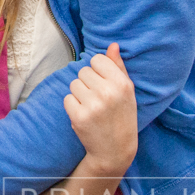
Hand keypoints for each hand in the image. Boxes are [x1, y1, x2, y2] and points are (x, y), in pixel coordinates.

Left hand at [64, 44, 137, 174]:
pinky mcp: (79, 117)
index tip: (104, 83)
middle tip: (98, 99)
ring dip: (80, 94)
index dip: (98, 71)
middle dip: (88, 83)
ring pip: (74, 84)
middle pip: (83, 71)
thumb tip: (112, 45)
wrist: (115, 150)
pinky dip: (73, 106)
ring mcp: (92, 105)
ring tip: (92, 107)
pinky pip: (67, 98)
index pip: (97, 59)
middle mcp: (107, 92)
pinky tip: (85, 115)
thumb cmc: (122, 116)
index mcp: (122, 83)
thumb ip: (118, 67)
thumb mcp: (127, 91)